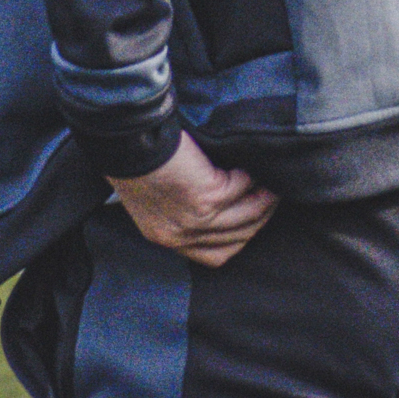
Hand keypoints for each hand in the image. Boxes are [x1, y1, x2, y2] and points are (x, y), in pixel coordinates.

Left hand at [110, 134, 278, 266]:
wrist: (126, 142)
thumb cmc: (136, 160)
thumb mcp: (155, 198)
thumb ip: (182, 209)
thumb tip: (216, 205)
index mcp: (167, 238)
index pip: (216, 255)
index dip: (240, 237)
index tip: (253, 217)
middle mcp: (181, 236)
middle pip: (238, 237)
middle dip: (259, 216)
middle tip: (272, 194)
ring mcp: (195, 221)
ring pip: (246, 215)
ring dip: (263, 198)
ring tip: (272, 182)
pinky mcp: (207, 200)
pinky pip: (241, 188)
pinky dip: (249, 176)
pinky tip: (250, 164)